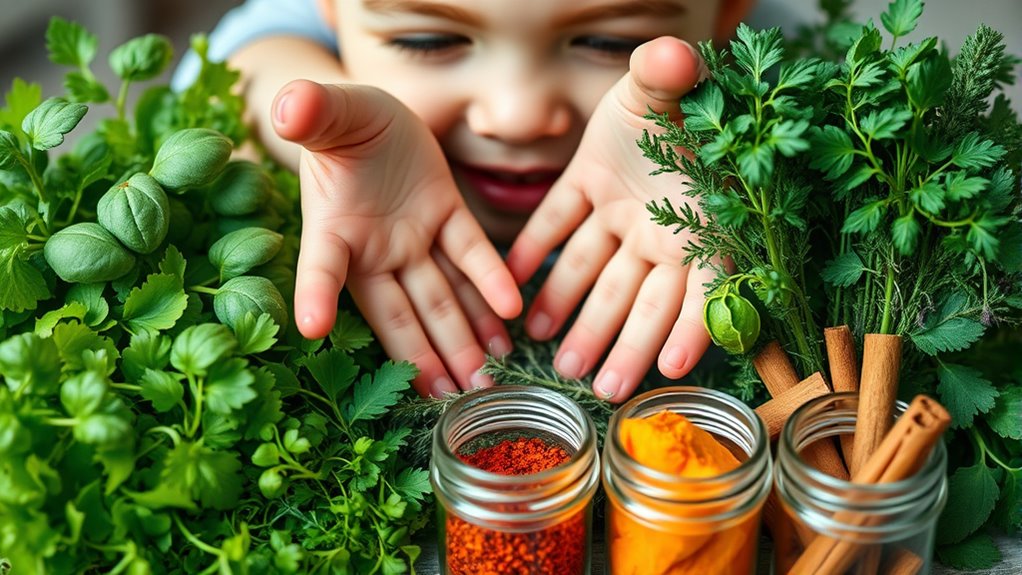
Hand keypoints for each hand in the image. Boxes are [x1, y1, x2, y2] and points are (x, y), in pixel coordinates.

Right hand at [272, 80, 521, 396]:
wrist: (372, 114)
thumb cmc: (339, 117)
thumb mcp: (326, 110)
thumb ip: (309, 111)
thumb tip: (286, 102)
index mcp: (333, 227)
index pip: (321, 265)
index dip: (316, 293)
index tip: (314, 329)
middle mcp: (373, 247)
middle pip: (396, 311)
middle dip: (419, 356)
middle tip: (444, 400)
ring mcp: (413, 239)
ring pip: (439, 298)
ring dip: (461, 339)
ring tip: (482, 382)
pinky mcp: (447, 219)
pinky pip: (470, 255)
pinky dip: (489, 283)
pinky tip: (511, 318)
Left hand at [506, 37, 710, 401]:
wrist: (656, 75)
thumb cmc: (682, 87)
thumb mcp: (680, 84)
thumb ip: (674, 78)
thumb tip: (673, 54)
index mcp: (699, 213)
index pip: (706, 281)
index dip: (695, 325)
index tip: (674, 367)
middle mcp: (661, 223)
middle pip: (645, 297)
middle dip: (627, 344)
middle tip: (605, 390)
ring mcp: (620, 210)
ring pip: (599, 275)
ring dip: (580, 319)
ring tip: (561, 363)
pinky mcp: (585, 189)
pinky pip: (557, 225)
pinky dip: (537, 253)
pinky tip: (517, 293)